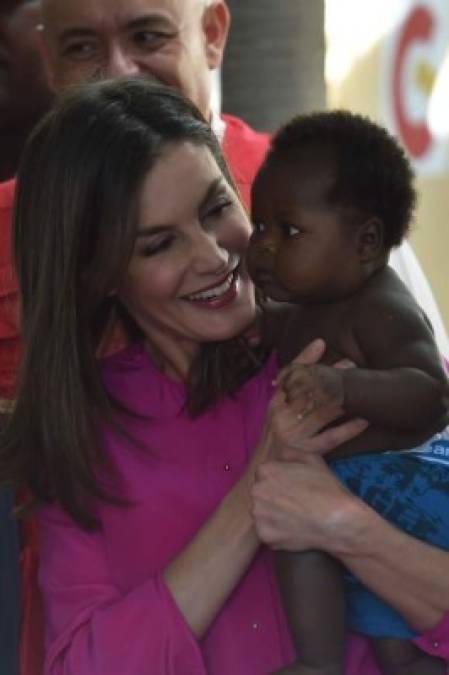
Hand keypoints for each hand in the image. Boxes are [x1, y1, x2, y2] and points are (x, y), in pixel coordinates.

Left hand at [251, 457, 365, 552]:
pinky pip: (267, 533)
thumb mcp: (311, 458)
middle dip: (272, 498)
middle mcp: (257, 491)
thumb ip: (289, 452)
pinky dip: (277, 533)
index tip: (291, 489)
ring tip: (293, 518)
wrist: (337, 520)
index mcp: (265, 471)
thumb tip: (279, 454)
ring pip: (261, 514)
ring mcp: (259, 515)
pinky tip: (293, 530)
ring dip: (272, 516)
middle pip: (260, 494)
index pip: (263, 475)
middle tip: (293, 504)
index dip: (278, 482)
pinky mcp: (265, 536)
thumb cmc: (326, 488)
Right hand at [268, 347, 365, 455]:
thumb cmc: (277, 433)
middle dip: (331, 378)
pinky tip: (364, 421)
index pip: (289, 378)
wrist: (267, 469)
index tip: (324, 345)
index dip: (307, 362)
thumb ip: (295, 374)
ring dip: (343, 399)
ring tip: (362, 386)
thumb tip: (319, 343)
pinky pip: (330, 439)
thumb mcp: (279, 404)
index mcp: (275, 404)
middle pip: (308, 393)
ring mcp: (294, 436)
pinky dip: (348, 429)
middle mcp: (282, 418)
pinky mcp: (306, 453)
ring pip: (321, 413)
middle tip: (352, 364)